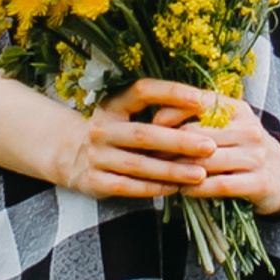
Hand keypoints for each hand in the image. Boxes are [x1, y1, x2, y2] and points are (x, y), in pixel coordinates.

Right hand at [52, 77, 217, 200]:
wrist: (69, 154)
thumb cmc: (115, 131)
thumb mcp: (127, 113)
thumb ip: (158, 111)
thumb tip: (205, 107)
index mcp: (112, 104)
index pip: (142, 91)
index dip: (171, 93)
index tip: (202, 99)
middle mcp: (102, 128)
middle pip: (144, 134)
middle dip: (179, 140)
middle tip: (210, 145)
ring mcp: (96, 156)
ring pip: (139, 165)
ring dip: (171, 170)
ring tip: (199, 174)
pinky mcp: (95, 181)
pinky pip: (129, 187)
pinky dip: (154, 188)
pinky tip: (175, 189)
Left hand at [122, 81, 279, 216]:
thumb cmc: (245, 148)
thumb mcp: (227, 126)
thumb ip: (198, 118)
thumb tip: (155, 117)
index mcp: (238, 109)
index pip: (199, 102)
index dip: (170, 113)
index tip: (148, 126)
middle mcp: (249, 129)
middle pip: (197, 135)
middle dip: (167, 146)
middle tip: (146, 155)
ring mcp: (256, 156)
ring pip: (206, 161)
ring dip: (178, 169)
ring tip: (159, 174)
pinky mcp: (260, 182)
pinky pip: (220, 185)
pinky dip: (197, 188)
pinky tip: (182, 190)